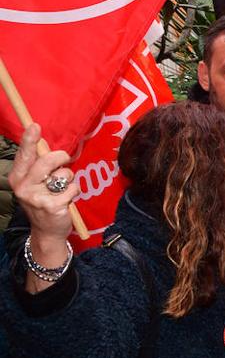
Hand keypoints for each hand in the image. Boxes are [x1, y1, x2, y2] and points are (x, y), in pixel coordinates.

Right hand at [10, 122, 77, 247]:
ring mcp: (37, 197)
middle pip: (47, 161)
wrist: (47, 231)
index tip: (35, 126)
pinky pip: (72, 189)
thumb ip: (39, 166)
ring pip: (63, 175)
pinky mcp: (52, 206)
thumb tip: (47, 146)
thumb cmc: (43, 201)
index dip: (30, 140)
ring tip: (62, 190)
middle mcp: (23, 187)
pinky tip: (67, 201)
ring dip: (69, 180)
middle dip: (61, 157)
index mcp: (17, 178)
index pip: (24, 155)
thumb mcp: (36, 183)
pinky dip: (74, 192)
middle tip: (65, 159)